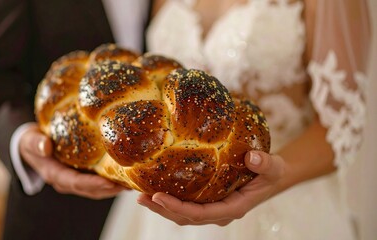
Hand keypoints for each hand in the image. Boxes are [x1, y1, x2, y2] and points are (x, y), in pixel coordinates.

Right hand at [19, 124, 125, 198]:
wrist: (31, 145)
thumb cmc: (31, 141)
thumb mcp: (30, 140)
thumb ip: (36, 143)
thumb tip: (45, 146)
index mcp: (54, 174)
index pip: (75, 182)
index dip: (93, 184)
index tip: (109, 183)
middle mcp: (66, 181)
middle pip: (90, 189)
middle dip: (109, 189)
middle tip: (127, 185)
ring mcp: (74, 180)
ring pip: (96, 189)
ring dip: (113, 188)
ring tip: (131, 184)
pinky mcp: (81, 175)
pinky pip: (97, 181)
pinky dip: (111, 181)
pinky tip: (125, 177)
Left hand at [137, 151, 285, 225]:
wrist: (269, 175)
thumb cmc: (271, 172)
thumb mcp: (274, 167)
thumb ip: (266, 164)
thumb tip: (253, 157)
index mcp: (233, 208)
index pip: (201, 213)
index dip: (179, 208)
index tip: (159, 197)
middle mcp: (219, 212)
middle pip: (186, 217)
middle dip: (163, 210)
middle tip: (142, 198)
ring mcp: (212, 208)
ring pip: (183, 214)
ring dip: (162, 208)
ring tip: (141, 197)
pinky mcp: (208, 200)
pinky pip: (186, 204)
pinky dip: (169, 200)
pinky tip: (155, 189)